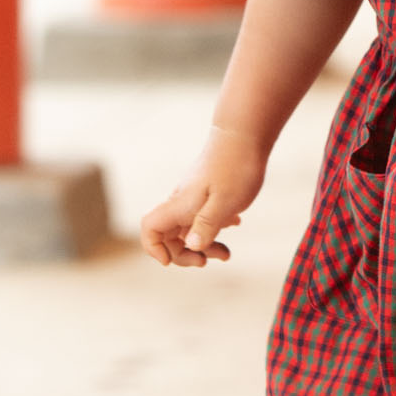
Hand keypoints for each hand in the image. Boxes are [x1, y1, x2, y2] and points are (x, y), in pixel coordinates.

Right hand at [140, 126, 267, 267]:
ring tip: (225, 253)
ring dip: (203, 244)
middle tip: (208, 260)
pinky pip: (202, 216)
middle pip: (168, 236)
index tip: (171, 261)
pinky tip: (235, 223)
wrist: (245, 134)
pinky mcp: (207, 191)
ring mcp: (194, 196)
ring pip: (188, 228)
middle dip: (185, 254)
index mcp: (180, 205)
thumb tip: (191, 247)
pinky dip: (214, 227)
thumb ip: (207, 224)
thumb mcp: (225, 202)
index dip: (153, 248)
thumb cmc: (236, 166)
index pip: (150, 229)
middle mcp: (182, 201)